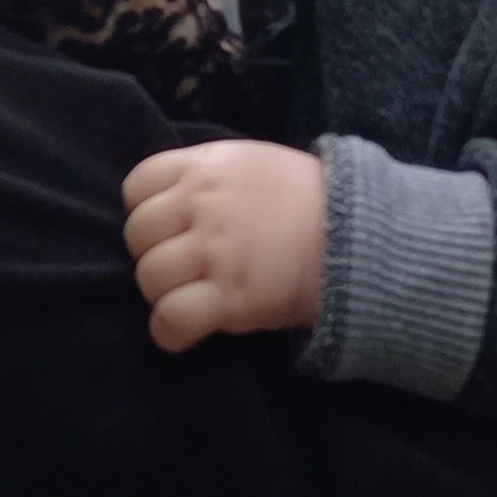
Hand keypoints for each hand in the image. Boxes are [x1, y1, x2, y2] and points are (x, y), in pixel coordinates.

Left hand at [121, 141, 327, 353]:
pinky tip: (186, 333)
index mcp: (206, 167)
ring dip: (163, 294)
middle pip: (137, 235)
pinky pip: (170, 320)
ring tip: (189, 298)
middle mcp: (203, 205)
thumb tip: (170, 200)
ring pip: (149, 278)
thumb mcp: (253, 163)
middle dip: (153, 254)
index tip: (168, 228)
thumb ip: (209, 176)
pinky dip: (170, 332)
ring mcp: (215, 251)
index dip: (146, 211)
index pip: (137, 186)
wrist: (358, 235)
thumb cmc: (306, 199)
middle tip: (184, 267)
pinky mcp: (231, 298)